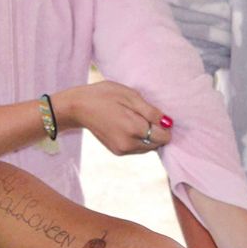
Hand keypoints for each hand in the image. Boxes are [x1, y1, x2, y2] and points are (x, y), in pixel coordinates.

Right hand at [57, 81, 172, 155]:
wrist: (78, 107)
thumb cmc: (104, 96)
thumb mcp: (130, 96)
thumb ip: (151, 111)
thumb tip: (168, 123)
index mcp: (134, 129)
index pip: (164, 136)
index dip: (164, 125)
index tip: (154, 114)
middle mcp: (129, 144)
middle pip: (157, 144)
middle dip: (156, 131)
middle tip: (142, 115)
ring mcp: (122, 150)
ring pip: (148, 147)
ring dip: (147, 136)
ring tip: (133, 119)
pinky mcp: (117, 152)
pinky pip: (137, 149)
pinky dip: (138, 139)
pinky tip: (127, 126)